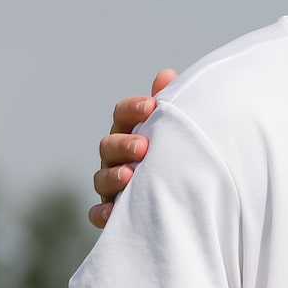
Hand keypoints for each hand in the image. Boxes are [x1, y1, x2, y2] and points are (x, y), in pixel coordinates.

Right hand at [89, 70, 175, 227]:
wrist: (187, 198)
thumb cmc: (179, 155)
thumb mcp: (177, 130)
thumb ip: (170, 105)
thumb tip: (166, 74)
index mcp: (130, 132)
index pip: (122, 115)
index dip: (132, 109)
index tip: (151, 106)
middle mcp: (116, 157)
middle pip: (108, 145)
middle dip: (124, 144)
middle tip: (144, 146)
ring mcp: (111, 185)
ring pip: (101, 178)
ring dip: (113, 176)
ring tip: (130, 175)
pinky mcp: (112, 212)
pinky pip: (99, 214)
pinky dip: (103, 213)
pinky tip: (113, 212)